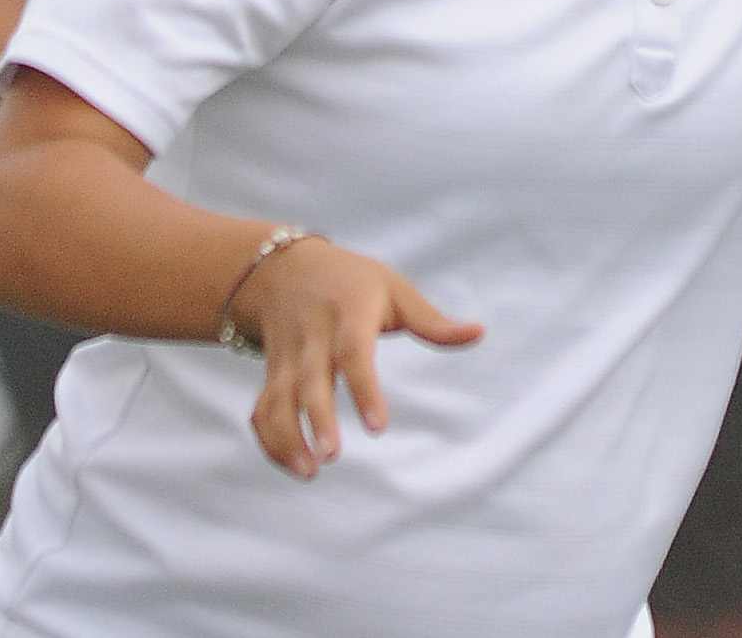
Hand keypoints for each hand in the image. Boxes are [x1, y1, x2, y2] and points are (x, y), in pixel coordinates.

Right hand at [231, 236, 484, 480]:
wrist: (280, 269)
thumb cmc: (351, 281)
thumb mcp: (393, 288)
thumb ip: (432, 320)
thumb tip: (479, 332)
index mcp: (346, 314)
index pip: (353, 354)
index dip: (363, 390)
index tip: (378, 428)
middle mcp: (310, 338)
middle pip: (308, 382)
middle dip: (316, 420)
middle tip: (331, 457)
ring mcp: (285, 358)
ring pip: (277, 400)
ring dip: (287, 437)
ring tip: (310, 472)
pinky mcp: (270, 374)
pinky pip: (263, 410)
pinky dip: (271, 439)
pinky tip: (296, 465)